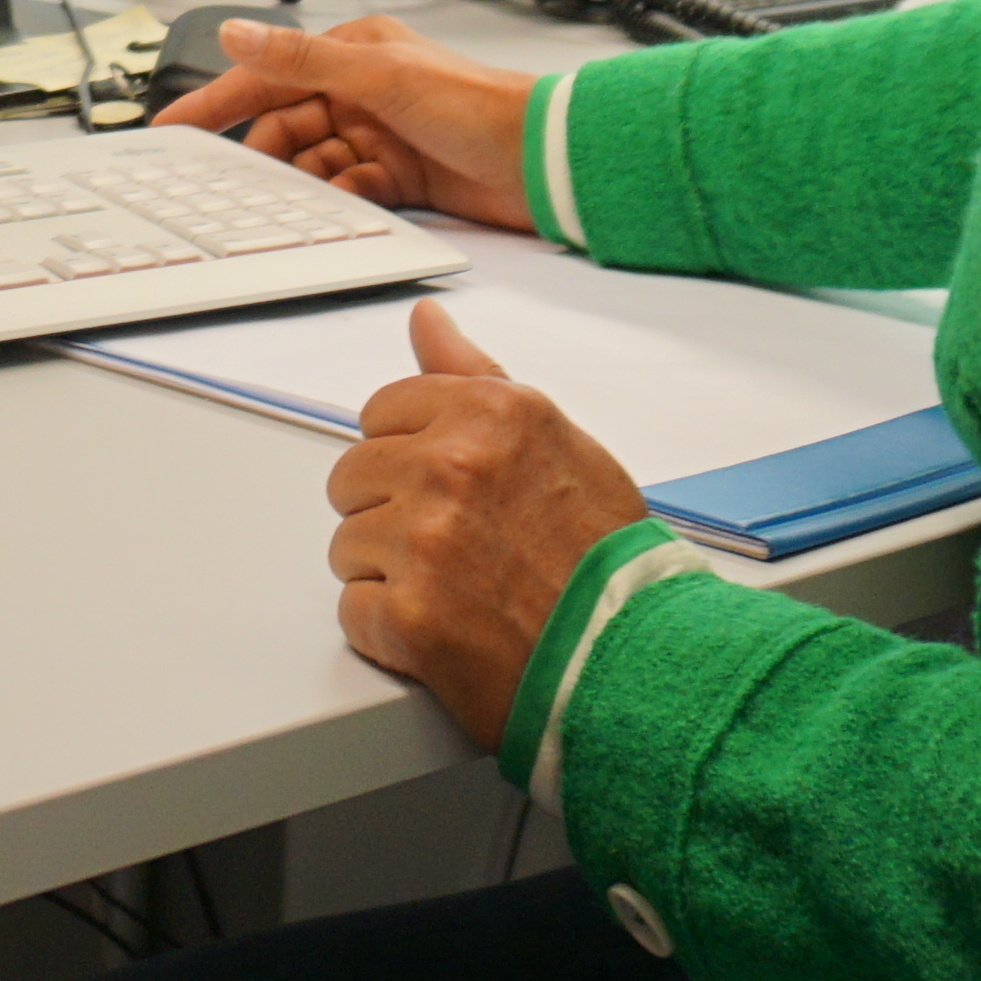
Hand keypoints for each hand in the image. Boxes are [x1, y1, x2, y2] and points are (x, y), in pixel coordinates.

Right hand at [149, 13, 540, 228]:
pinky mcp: (398, 177)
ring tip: (303, 194)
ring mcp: (380, 136)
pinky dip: (340, 201)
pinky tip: (346, 204)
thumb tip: (238, 33)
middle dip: (266, 152)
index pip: (268, 74)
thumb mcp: (379, 75)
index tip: (176, 124)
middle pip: (286, 126)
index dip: (218, 99)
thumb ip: (301, 58)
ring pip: (314, 163)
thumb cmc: (481, 105)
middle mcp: (363, 92)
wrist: (545, 160)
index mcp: (354, 54)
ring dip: (306, 182)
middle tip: (240, 180)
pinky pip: (347, 192)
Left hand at [323, 302, 656, 746]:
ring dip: (390, 573)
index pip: (383, 412)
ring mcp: (424, 542)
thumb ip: (476, 377)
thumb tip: (426, 322)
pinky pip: (354, 610)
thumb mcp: (554, 441)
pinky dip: (390, 630)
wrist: (634, 658)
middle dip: (392, 512)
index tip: (447, 487)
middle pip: (352, 477)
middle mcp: (451, 467)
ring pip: (347, 544)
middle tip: (458, 548)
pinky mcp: (407, 616)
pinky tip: (445, 630)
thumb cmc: (604, 559)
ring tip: (460, 592)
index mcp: (489, 414)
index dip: (410, 454)